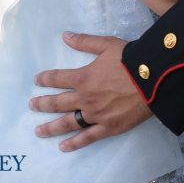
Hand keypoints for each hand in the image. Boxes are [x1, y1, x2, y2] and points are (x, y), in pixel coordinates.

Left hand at [29, 32, 152, 150]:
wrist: (152, 79)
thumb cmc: (129, 59)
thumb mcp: (106, 45)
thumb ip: (84, 42)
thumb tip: (65, 36)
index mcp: (83, 77)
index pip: (58, 78)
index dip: (46, 79)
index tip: (36, 80)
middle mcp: (85, 98)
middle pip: (58, 103)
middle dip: (42, 104)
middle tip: (31, 106)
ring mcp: (95, 115)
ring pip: (68, 123)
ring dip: (51, 127)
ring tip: (38, 131)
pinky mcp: (108, 127)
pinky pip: (87, 137)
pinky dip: (74, 143)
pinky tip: (63, 147)